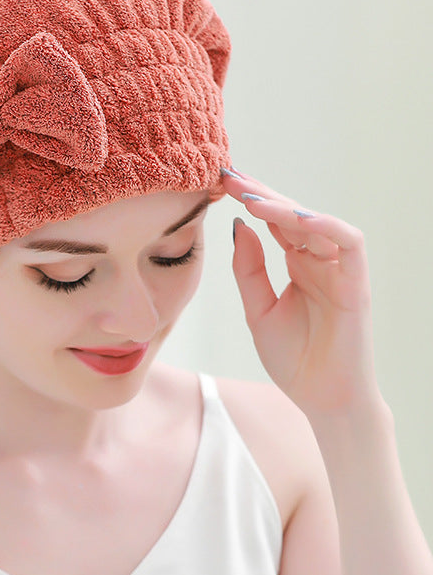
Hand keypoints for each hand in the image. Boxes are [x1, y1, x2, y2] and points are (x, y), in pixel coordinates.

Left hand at [221, 167, 382, 419]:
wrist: (321, 399)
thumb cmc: (293, 358)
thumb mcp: (258, 309)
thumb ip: (249, 269)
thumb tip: (239, 227)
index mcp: (296, 263)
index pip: (272, 221)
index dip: (248, 200)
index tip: (217, 182)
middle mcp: (318, 260)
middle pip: (290, 214)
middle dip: (260, 192)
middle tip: (228, 174)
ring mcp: (339, 269)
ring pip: (316, 222)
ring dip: (284, 206)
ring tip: (249, 197)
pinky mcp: (356, 283)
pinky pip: (348, 242)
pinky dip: (323, 225)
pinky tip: (292, 217)